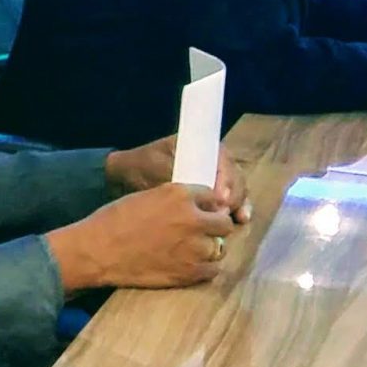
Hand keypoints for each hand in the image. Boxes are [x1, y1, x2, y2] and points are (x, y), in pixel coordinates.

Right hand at [46, 183, 236, 292]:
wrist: (97, 251)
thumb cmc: (114, 220)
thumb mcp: (146, 196)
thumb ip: (174, 200)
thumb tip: (194, 209)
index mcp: (180, 194)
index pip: (212, 197)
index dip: (206, 206)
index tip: (200, 213)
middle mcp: (193, 219)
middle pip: (224, 223)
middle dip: (214, 227)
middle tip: (200, 233)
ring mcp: (194, 247)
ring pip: (220, 248)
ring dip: (209, 249)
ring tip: (191, 251)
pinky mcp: (190, 272)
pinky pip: (212, 270)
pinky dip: (204, 268)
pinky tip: (189, 266)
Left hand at [102, 137, 247, 221]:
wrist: (126, 177)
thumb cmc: (142, 166)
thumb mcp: (157, 166)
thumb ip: (179, 177)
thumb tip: (205, 194)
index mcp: (202, 146)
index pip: (223, 161)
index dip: (226, 180)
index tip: (221, 199)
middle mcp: (213, 160)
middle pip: (235, 177)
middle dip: (235, 195)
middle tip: (225, 213)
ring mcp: (216, 178)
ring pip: (237, 190)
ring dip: (240, 204)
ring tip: (238, 219)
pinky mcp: (213, 196)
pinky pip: (231, 202)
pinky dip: (236, 210)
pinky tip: (240, 220)